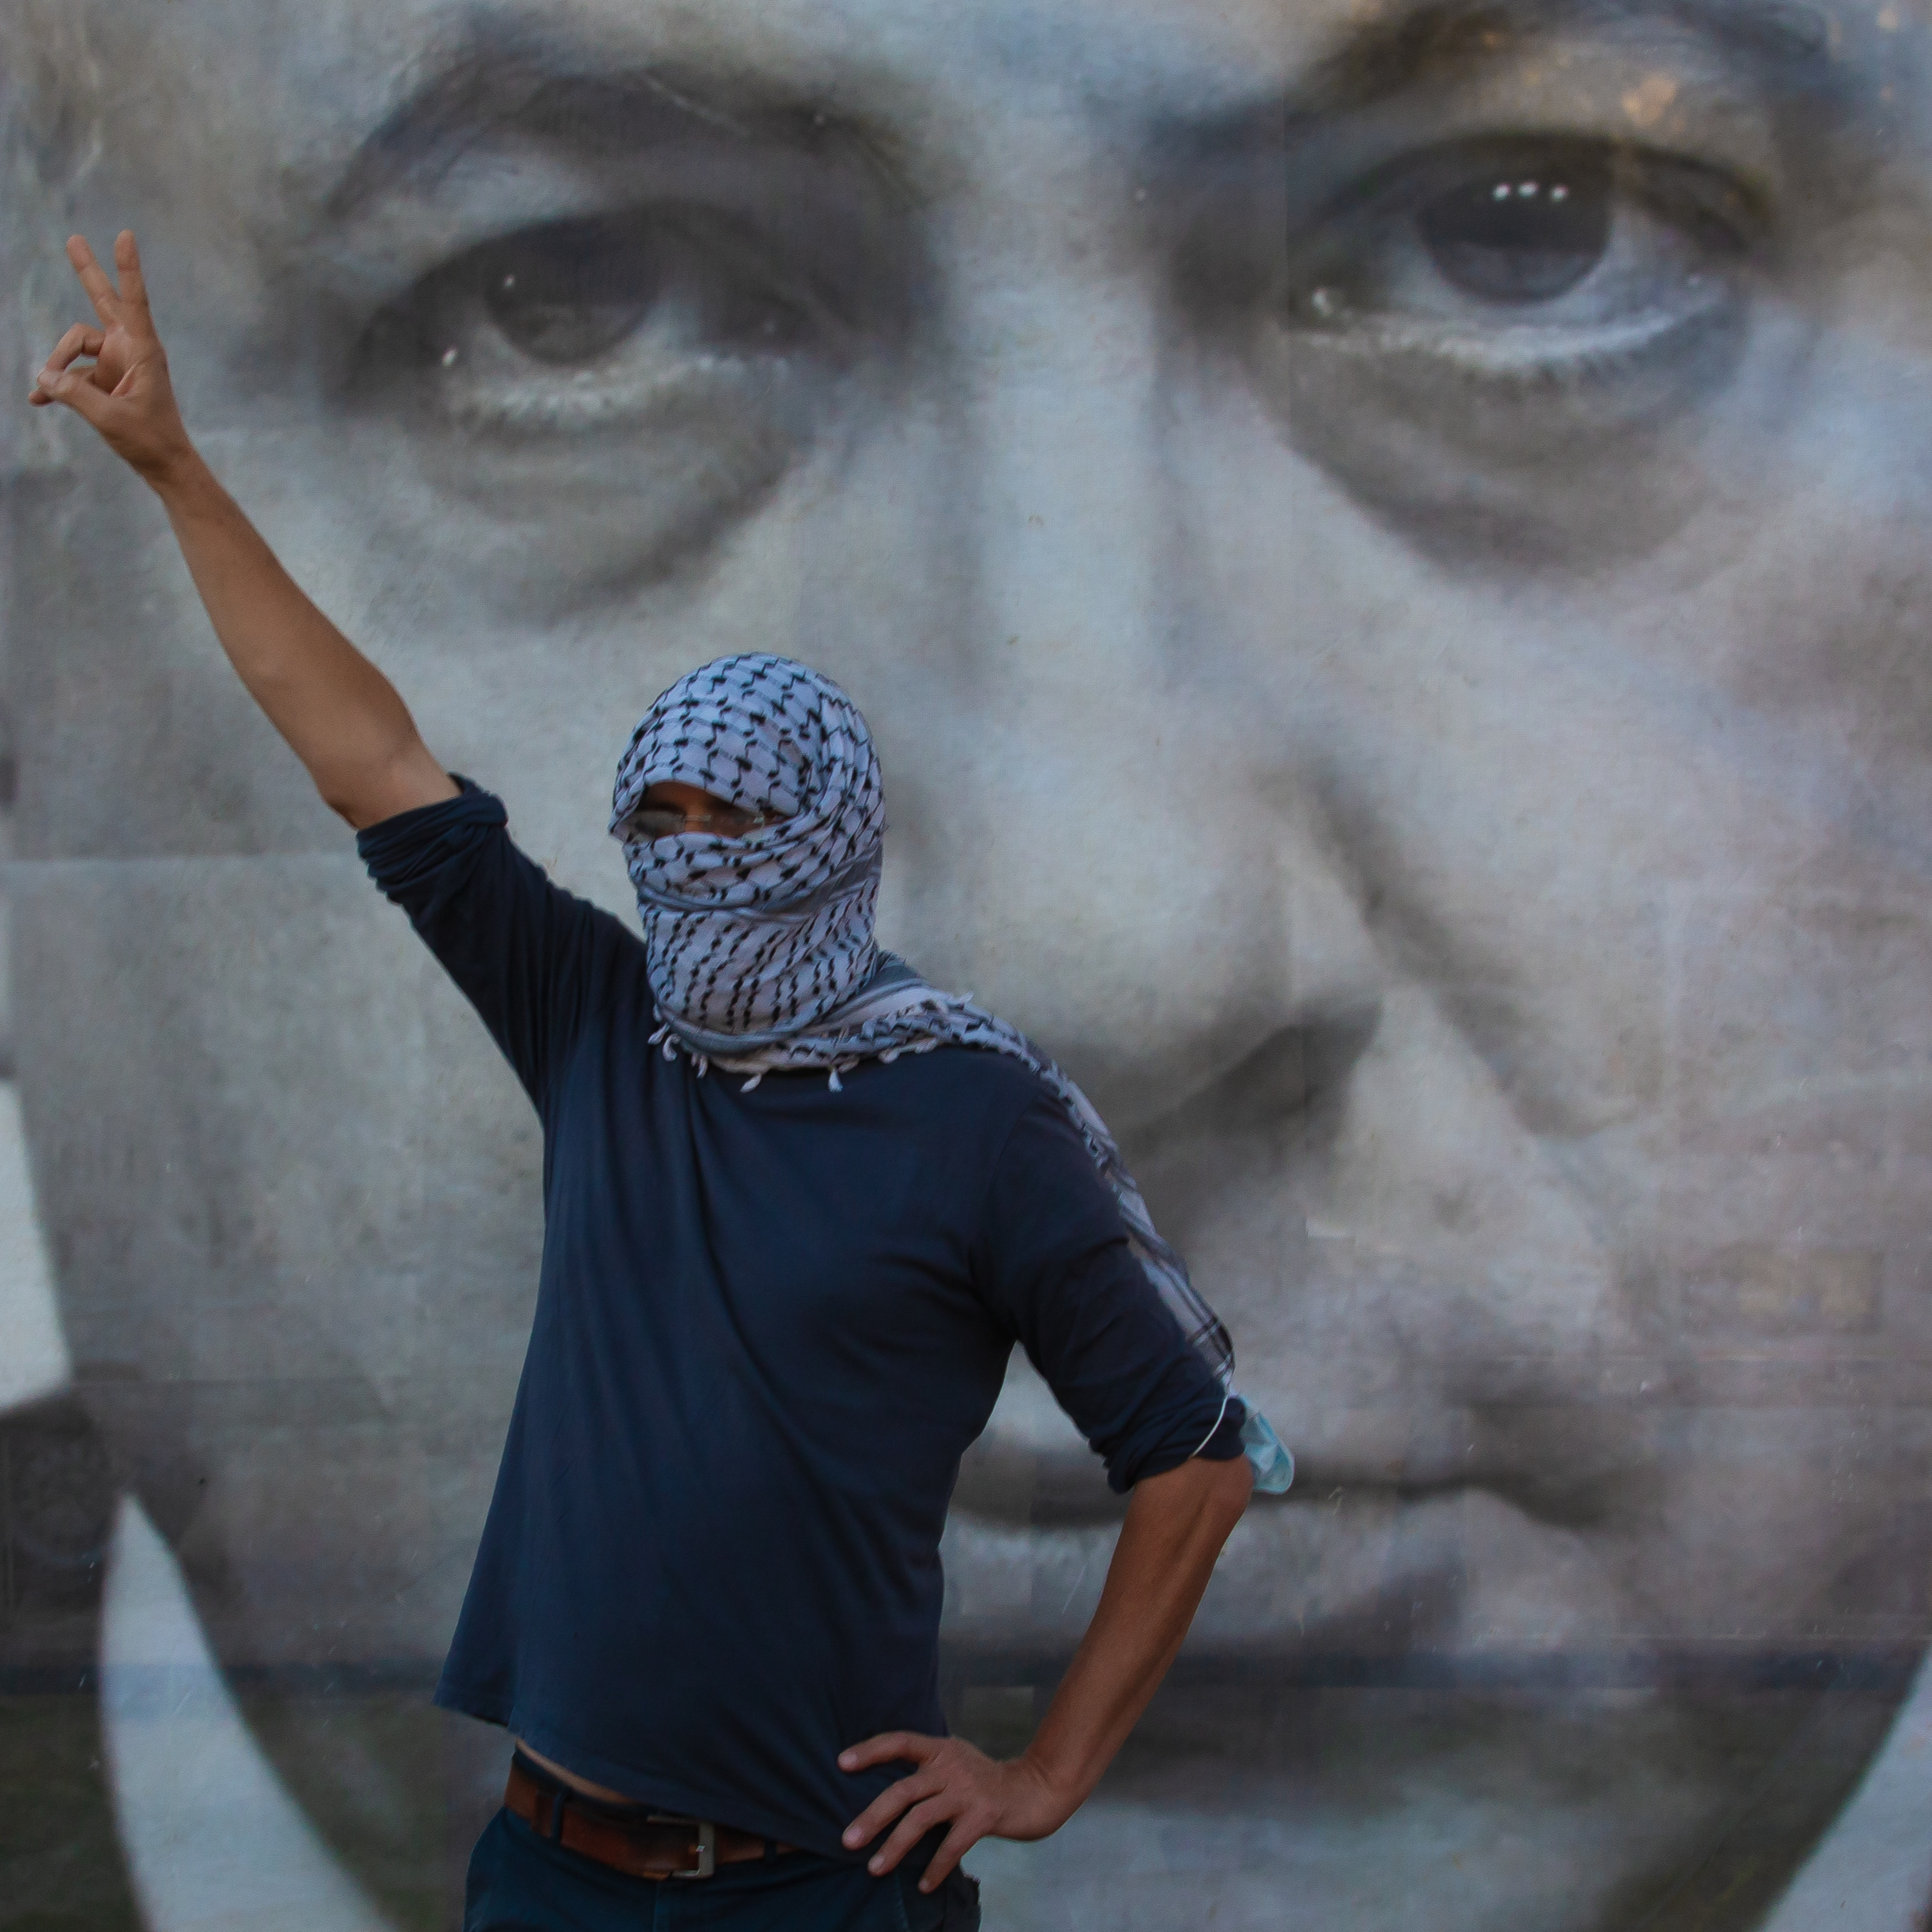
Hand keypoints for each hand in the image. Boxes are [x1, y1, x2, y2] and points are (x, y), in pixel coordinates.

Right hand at [28, 231, 195, 486]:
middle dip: (87, 271)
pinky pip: (72, 373)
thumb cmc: (149, 440)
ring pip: (74, 346)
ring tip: (44, 392)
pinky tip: (38, 399)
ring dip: (57, 366)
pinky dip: (56, 386)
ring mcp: (116, 362)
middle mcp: (129, 349)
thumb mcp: (107, 417)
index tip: (125, 235)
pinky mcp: (105, 378)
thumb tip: (44, 376)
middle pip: (103, 301)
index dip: (127, 268)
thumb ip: (73, 393)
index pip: (133, 301)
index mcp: (142, 350)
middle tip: (74, 239)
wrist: (165, 466)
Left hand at [838, 1731, 1071, 1890]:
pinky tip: (924, 1885)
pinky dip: (935, 1868)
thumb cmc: (985, 1780)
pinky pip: (951, 1846)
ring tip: (874, 1869)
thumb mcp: (956, 1762)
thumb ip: (927, 1769)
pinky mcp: (983, 1817)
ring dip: (894, 1846)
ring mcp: (967, 1791)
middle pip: (903, 1790)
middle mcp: (951, 1766)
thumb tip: (885, 1790)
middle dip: (873, 1817)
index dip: (870, 1750)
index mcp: (941, 1749)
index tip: (842, 1763)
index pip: (900, 1742)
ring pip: (921, 1819)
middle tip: (847, 1840)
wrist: (1033, 1790)